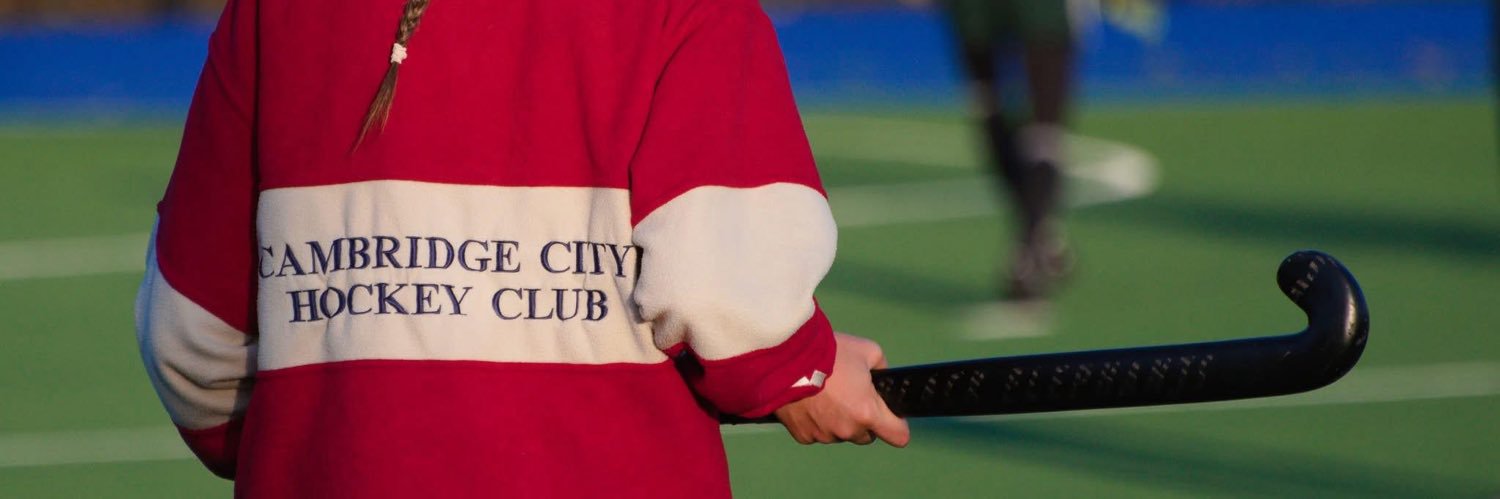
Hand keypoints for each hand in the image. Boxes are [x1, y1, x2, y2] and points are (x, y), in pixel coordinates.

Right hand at [773, 332, 910, 446]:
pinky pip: (817, 432)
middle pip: (865, 435)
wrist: (788, 357)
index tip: (892, 418)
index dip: (897, 426)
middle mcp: (847, 430)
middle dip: (863, 420)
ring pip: (839, 434)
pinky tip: (809, 401)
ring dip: (838, 421)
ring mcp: (824, 435)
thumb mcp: (868, 351)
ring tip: (826, 394)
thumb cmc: (830, 352)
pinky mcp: (803, 435)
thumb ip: (882, 369)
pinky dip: (816, 421)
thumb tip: (881, 378)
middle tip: (850, 396)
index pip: (898, 436)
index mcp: (868, 412)